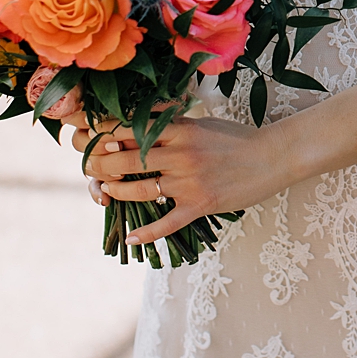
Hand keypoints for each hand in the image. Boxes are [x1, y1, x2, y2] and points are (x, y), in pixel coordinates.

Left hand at [72, 116, 302, 245]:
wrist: (272, 157)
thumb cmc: (234, 137)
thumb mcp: (198, 120)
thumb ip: (167, 121)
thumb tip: (132, 120)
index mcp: (178, 128)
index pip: (128, 128)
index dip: (100, 133)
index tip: (84, 135)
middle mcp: (180, 154)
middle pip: (125, 159)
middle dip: (99, 162)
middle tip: (87, 165)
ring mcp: (189, 182)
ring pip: (139, 190)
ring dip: (115, 191)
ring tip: (103, 190)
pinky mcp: (200, 206)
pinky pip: (167, 223)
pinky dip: (146, 233)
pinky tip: (130, 237)